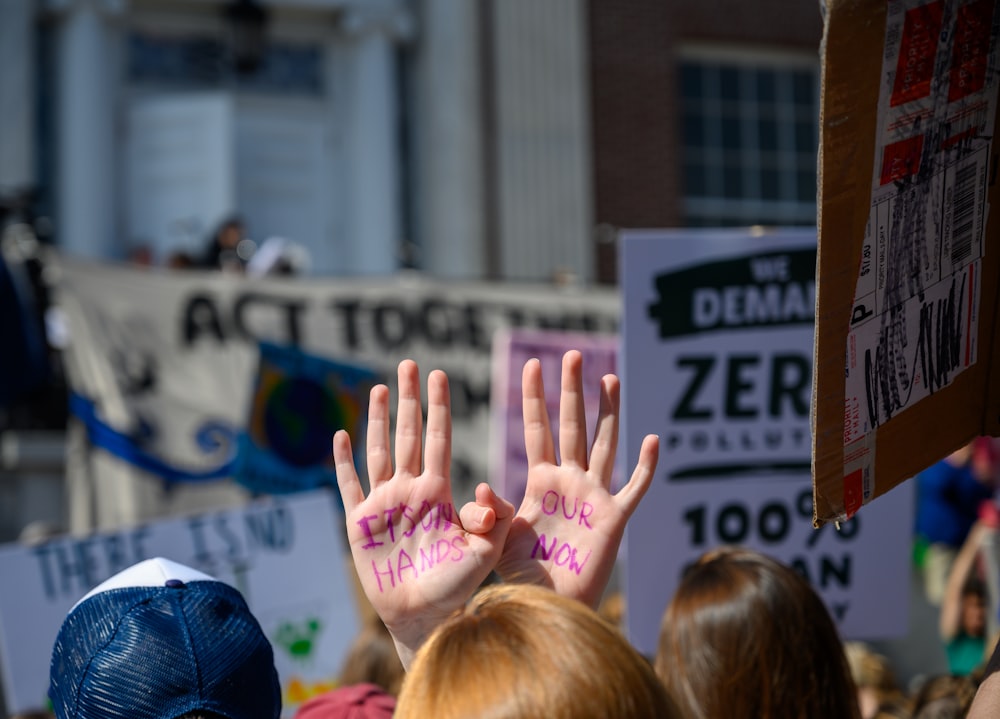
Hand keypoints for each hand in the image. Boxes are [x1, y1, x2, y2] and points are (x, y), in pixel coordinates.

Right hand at [333, 360, 512, 667]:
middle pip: (408, 435)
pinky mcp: (359, 524)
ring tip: (381, 388)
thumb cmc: (456, 587)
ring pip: (379, 451)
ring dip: (378, 420)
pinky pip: (349, 486)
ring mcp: (384, 504)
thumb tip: (482, 488)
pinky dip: (343, 462)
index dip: (438, 407)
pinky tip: (341, 435)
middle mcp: (410, 491)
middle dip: (409, 399)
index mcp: (438, 493)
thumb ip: (488, 522)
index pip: (438, 439)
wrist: (425, 617)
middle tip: (410, 364)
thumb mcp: (482, 553)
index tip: (440, 375)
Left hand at [495, 350, 658, 607]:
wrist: (550, 606)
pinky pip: (634, 488)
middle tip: (572, 354)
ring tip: (609, 378)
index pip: (539, 429)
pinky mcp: (614, 518)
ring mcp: (594, 496)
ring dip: (608, 412)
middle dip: (571, 390)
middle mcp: (570, 481)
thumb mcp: (502, 538)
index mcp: (542, 481)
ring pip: (604, 444)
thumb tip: (482, 486)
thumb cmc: (524, 574)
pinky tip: (651, 439)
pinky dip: (645, 466)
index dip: (535, 398)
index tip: (532, 363)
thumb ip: (493, 511)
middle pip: (573, 426)